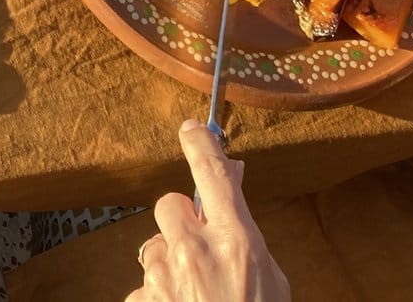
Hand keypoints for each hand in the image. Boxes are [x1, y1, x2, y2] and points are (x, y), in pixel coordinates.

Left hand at [129, 122, 288, 301]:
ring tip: (197, 298)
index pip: (213, 173)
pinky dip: (158, 299)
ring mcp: (164, 276)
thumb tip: (233, 183)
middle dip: (181, 224)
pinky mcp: (141, 300)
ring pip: (155, 249)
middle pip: (169, 205)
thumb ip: (247, 236)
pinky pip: (145, 287)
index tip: (192, 128)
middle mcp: (194, 250)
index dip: (201, 143)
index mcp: (236, 240)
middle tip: (200, 251)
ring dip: (170, 267)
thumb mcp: (271, 279)